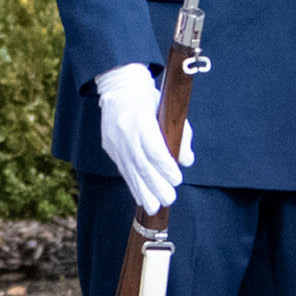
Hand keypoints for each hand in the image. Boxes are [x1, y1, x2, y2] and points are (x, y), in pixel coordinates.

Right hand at [95, 64, 193, 210]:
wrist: (118, 87)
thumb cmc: (149, 98)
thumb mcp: (169, 109)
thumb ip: (181, 134)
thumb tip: (186, 161)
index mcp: (140, 119)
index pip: (153, 149)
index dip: (165, 167)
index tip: (177, 179)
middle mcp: (124, 132)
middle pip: (141, 164)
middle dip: (156, 185)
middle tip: (169, 200)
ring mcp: (114, 141)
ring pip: (130, 170)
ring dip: (143, 191)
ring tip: (155, 208)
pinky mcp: (109, 148)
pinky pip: (123, 170)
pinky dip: (133, 185)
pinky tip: (141, 199)